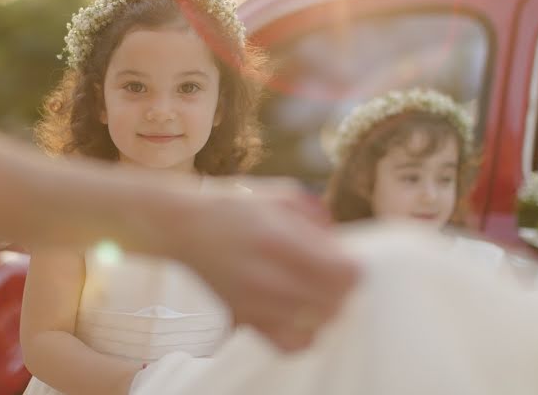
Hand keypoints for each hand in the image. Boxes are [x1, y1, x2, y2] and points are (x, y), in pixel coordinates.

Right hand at [171, 177, 358, 351]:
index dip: (353, 267)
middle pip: (336, 301)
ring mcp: (256, 304)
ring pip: (319, 323)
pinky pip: (293, 343)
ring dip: (327, 307)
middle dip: (342, 286)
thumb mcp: (280, 194)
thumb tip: (341, 242)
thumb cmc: (233, 205)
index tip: (347, 258)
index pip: (343, 273)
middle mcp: (268, 277)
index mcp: (279, 240)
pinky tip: (302, 312)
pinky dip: (307, 333)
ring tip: (317, 289)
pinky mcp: (247, 320)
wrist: (184, 227)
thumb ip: (316, 215)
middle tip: (332, 271)